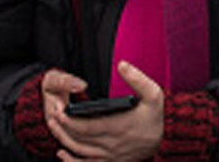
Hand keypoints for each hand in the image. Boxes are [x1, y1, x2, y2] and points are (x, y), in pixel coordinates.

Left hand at [45, 61, 164, 161]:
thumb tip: (122, 65)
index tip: (59, 112)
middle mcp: (111, 144)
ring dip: (65, 142)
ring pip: (80, 152)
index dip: (70, 121)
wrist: (166, 140)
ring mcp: (109, 156)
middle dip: (63, 129)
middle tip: (52, 118)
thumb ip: (137, 78)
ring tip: (55, 131)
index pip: (86, 126)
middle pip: (79, 139)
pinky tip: (63, 154)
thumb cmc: (158, 116)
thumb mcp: (154, 93)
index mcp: (118, 127)